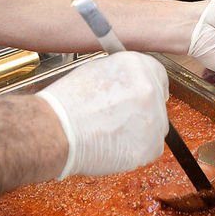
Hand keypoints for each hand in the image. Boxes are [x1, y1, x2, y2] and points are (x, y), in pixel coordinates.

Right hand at [35, 52, 167, 177]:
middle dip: (144, 110)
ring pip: (156, 127)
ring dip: (141, 131)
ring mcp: (153, 119)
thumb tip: (130, 83)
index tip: (140, 96)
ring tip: (112, 134)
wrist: (56, 130)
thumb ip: (122, 75)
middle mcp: (149, 89)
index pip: (158, 74)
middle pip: (158, 102)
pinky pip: (151, 149)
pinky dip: (137, 150)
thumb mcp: (97, 70)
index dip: (148, 86)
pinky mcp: (149, 147)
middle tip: (121, 119)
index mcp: (137, 65)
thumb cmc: (67, 101)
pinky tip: (114, 147)